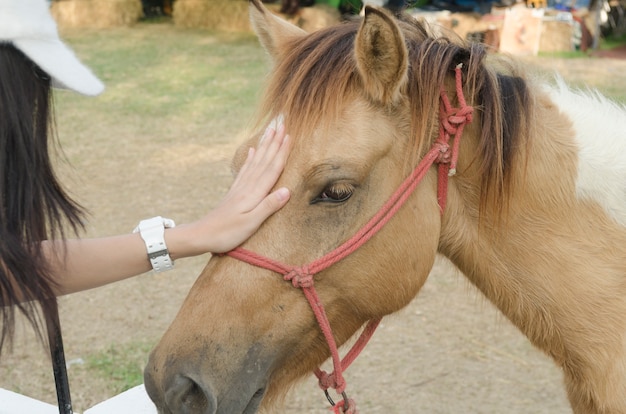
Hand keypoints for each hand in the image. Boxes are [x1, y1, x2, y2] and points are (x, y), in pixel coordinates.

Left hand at [197, 122, 291, 252]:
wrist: (202, 235)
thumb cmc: (227, 233)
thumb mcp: (251, 223)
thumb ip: (268, 206)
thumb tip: (287, 190)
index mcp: (254, 193)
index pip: (272, 169)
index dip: (282, 152)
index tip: (289, 135)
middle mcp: (247, 186)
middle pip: (264, 160)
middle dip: (274, 142)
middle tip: (282, 124)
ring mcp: (240, 188)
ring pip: (256, 162)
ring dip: (264, 146)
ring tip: (270, 131)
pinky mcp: (234, 192)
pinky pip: (245, 170)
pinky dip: (250, 159)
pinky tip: (252, 151)